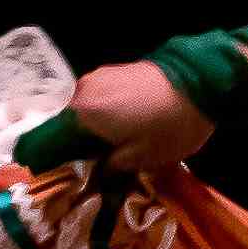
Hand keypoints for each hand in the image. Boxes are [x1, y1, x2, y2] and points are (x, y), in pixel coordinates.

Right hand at [52, 59, 213, 167]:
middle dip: (70, 146)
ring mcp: (96, 78)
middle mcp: (80, 92)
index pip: (45, 139)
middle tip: (87, 167)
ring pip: (79, 111)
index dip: (47, 160)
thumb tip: (95, 175)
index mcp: (80, 114)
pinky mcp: (114, 72)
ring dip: (87, 130)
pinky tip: (117, 128)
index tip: (57, 176)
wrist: (202, 81)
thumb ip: (110, 168)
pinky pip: (95, 99)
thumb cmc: (168, 126)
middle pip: (62, 124)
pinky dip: (100, 115)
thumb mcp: (141, 159)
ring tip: (105, 149)